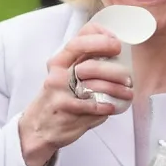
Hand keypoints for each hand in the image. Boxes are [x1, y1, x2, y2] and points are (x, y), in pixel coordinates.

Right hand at [18, 22, 133, 165]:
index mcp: (60, 61)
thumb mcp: (65, 75)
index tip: (116, 42)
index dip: (100, 37)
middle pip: (88, 61)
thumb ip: (84, 63)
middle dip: (113, 67)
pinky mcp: (64, 110)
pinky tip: (112, 107)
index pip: (78, 40)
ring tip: (128, 92)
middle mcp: (58, 73)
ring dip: (116, 88)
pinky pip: (90, 106)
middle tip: (127, 72)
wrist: (38, 128)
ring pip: (94, 84)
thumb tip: (117, 54)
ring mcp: (60, 91)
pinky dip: (105, 107)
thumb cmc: (58, 97)